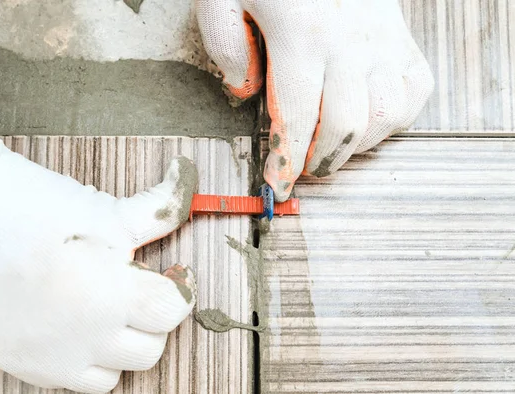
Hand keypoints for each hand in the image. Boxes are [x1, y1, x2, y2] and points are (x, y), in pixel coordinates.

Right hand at [0, 135, 197, 392]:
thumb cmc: (39, 206)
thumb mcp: (108, 211)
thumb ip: (158, 210)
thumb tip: (189, 187)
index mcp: (111, 296)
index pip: (173, 312)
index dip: (182, 290)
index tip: (176, 277)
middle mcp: (84, 337)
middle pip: (151, 349)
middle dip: (154, 320)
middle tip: (140, 292)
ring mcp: (50, 358)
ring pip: (114, 375)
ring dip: (122, 347)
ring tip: (108, 312)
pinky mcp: (21, 364)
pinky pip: (71, 380)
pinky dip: (84, 359)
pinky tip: (76, 327)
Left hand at [197, 0, 433, 200]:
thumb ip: (227, 47)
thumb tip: (246, 94)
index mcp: (301, 36)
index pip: (297, 117)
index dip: (286, 161)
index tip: (278, 186)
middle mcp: (349, 42)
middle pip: (345, 127)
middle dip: (320, 161)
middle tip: (302, 168)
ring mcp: (382, 39)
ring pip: (385, 116)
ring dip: (356, 145)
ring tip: (330, 146)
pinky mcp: (402, 36)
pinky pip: (414, 91)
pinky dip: (394, 118)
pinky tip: (367, 120)